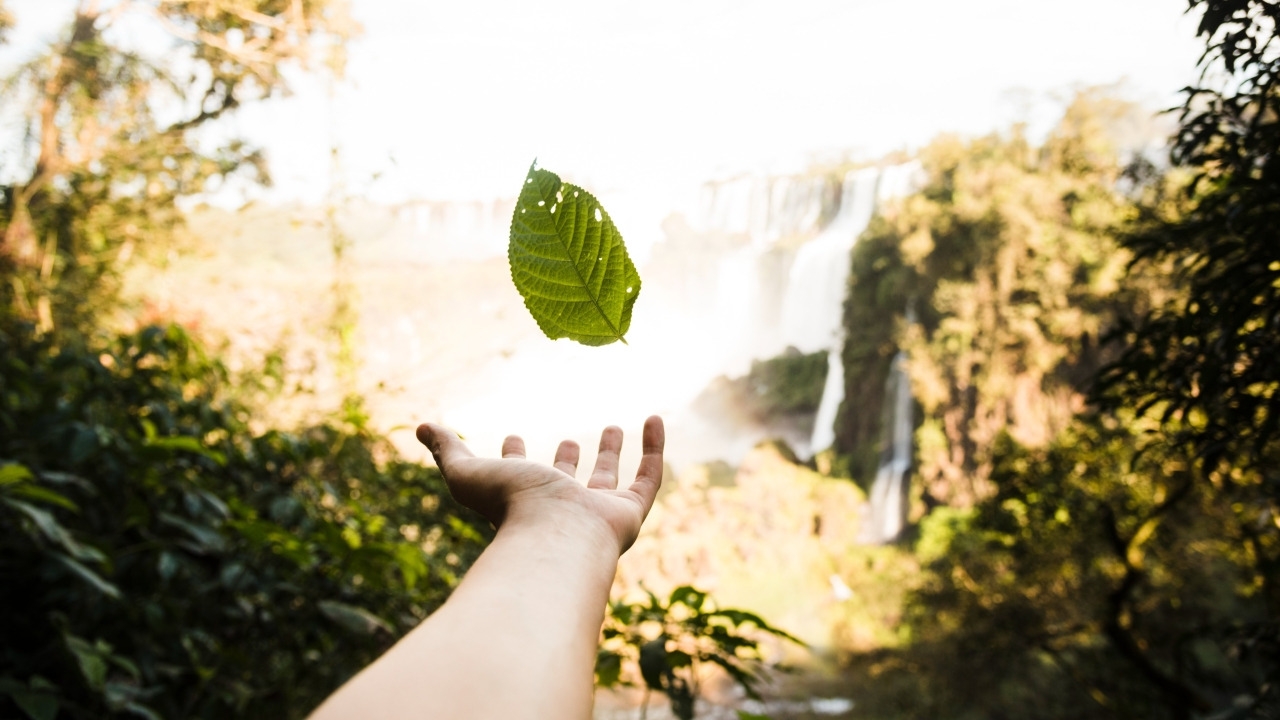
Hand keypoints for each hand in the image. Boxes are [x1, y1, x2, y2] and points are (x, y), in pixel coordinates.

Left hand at [415, 416, 664, 553]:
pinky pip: (648, 478)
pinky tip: (654, 419)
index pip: (516, 479)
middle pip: (565, 484)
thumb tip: (422, 426)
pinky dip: (654, 448)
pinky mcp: (629, 513)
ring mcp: (596, 514)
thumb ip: (448, 450)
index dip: (512, 457)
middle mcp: (559, 511)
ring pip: (606, 482)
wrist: (554, 536)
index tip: (511, 434)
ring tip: (612, 426)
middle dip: (567, 461)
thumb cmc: (508, 507)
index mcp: (521, 503)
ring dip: (609, 455)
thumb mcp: (468, 473)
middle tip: (570, 439)